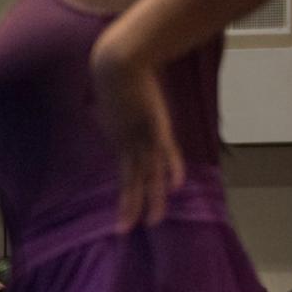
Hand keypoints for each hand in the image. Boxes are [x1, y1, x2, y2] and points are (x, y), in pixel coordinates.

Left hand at [93, 52, 188, 232]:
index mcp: (120, 136)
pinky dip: (170, 169)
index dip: (129, 191)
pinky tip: (174, 188)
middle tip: (124, 231)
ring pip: (148, 174)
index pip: (128, 170)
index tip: (126, 211)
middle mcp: (128, 142)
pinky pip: (165, 153)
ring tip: (151, 223)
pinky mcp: (154, 126)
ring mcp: (141, 136)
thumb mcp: (118, 93)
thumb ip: (123, 101)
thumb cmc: (117, 71)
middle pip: (132, 179)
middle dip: (130, 206)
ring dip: (150, 200)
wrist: (117, 60)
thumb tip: (124, 100)